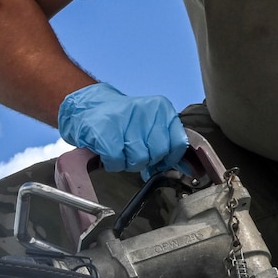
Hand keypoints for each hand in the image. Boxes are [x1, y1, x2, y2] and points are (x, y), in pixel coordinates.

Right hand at [56, 83, 187, 176]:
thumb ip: (169, 144)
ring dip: (129, 162)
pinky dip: (113, 163)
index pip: (178, 143)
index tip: (161, 160)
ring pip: (139, 160)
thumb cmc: (124, 121)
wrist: (89, 108)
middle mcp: (147, 112)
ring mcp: (125, 122)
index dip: (169, 158)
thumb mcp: (151, 125)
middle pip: (158, 153)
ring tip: (121, 149)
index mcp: (162, 109)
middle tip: (135, 151)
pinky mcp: (106, 133)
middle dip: (147, 160)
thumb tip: (188, 169)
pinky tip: (109, 152)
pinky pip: (118, 162)